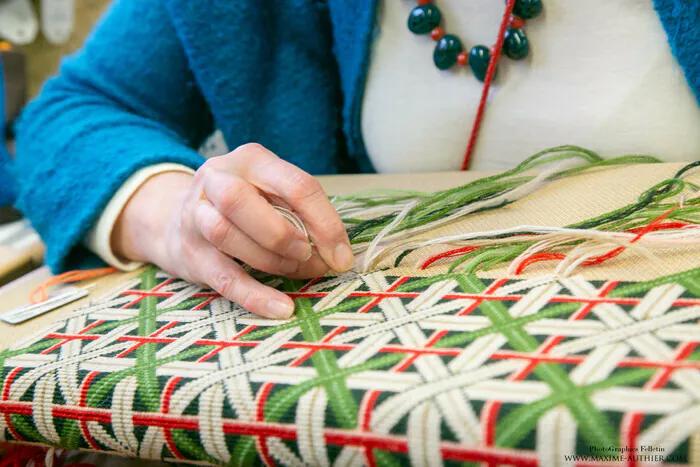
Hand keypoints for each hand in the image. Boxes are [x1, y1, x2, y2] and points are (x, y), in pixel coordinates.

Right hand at [112, 143, 353, 318]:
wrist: (177, 221)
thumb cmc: (246, 208)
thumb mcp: (273, 195)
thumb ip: (302, 215)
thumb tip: (337, 255)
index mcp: (251, 160)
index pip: (295, 185)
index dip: (325, 224)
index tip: (342, 257)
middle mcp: (217, 178)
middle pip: (240, 200)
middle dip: (283, 234)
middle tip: (307, 256)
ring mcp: (196, 215)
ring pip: (226, 235)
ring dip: (270, 260)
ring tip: (294, 271)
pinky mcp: (190, 254)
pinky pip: (223, 277)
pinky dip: (255, 296)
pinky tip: (281, 308)